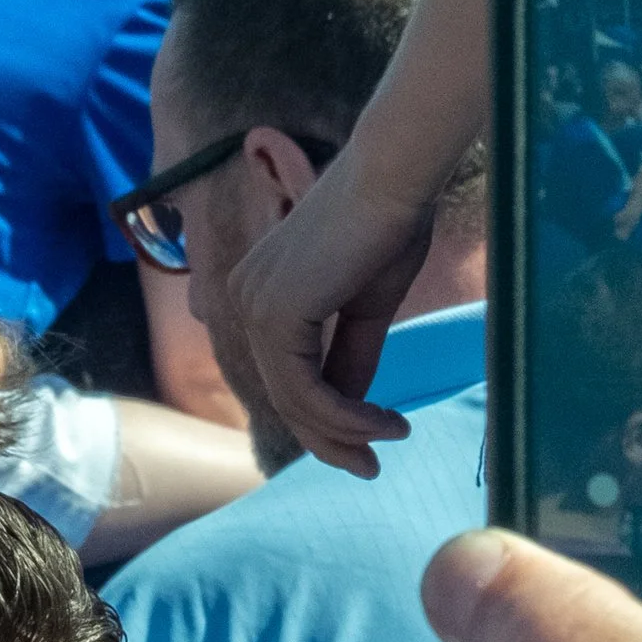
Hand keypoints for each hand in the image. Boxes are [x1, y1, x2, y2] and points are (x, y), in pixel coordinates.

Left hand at [226, 143, 433, 474]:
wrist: (395, 176)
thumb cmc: (389, 222)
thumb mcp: (366, 306)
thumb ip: (349, 357)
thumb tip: (349, 412)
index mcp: (262, 292)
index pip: (285, 374)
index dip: (324, 419)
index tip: (372, 443)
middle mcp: (245, 299)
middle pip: (283, 394)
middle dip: (329, 438)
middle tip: (372, 466)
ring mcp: (255, 307)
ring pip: (294, 400)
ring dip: (344, 431)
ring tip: (392, 438)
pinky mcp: (276, 315)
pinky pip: (307, 390)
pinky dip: (347, 416)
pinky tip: (386, 422)